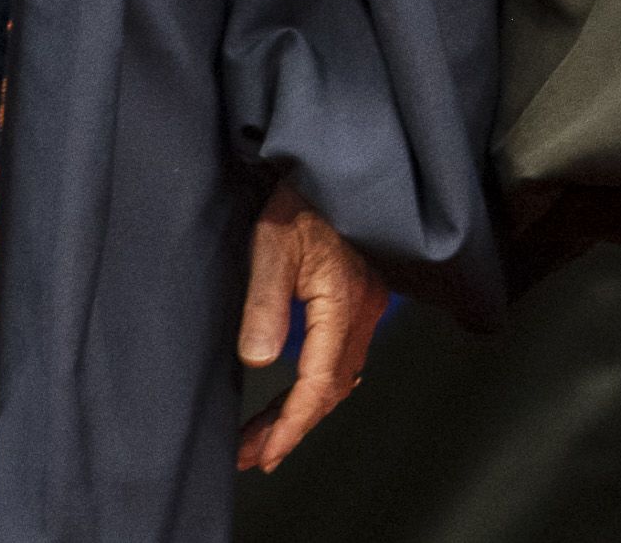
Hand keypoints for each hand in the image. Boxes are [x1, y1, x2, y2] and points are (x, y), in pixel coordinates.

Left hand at [235, 183, 386, 474]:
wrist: (338, 164)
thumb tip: (258, 362)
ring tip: (267, 435)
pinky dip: (320, 384)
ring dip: (304, 409)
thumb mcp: (272, 245)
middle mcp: (362, 312)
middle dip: (292, 427)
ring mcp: (366, 305)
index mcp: (343, 305)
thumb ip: (265, 304)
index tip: (264, 455)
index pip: (318, 385)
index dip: (291, 425)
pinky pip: (343, 356)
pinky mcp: (360, 296)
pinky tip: (304, 391)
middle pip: (331, 390)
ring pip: (339, 376)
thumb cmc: (303, 198)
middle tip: (254, 456)